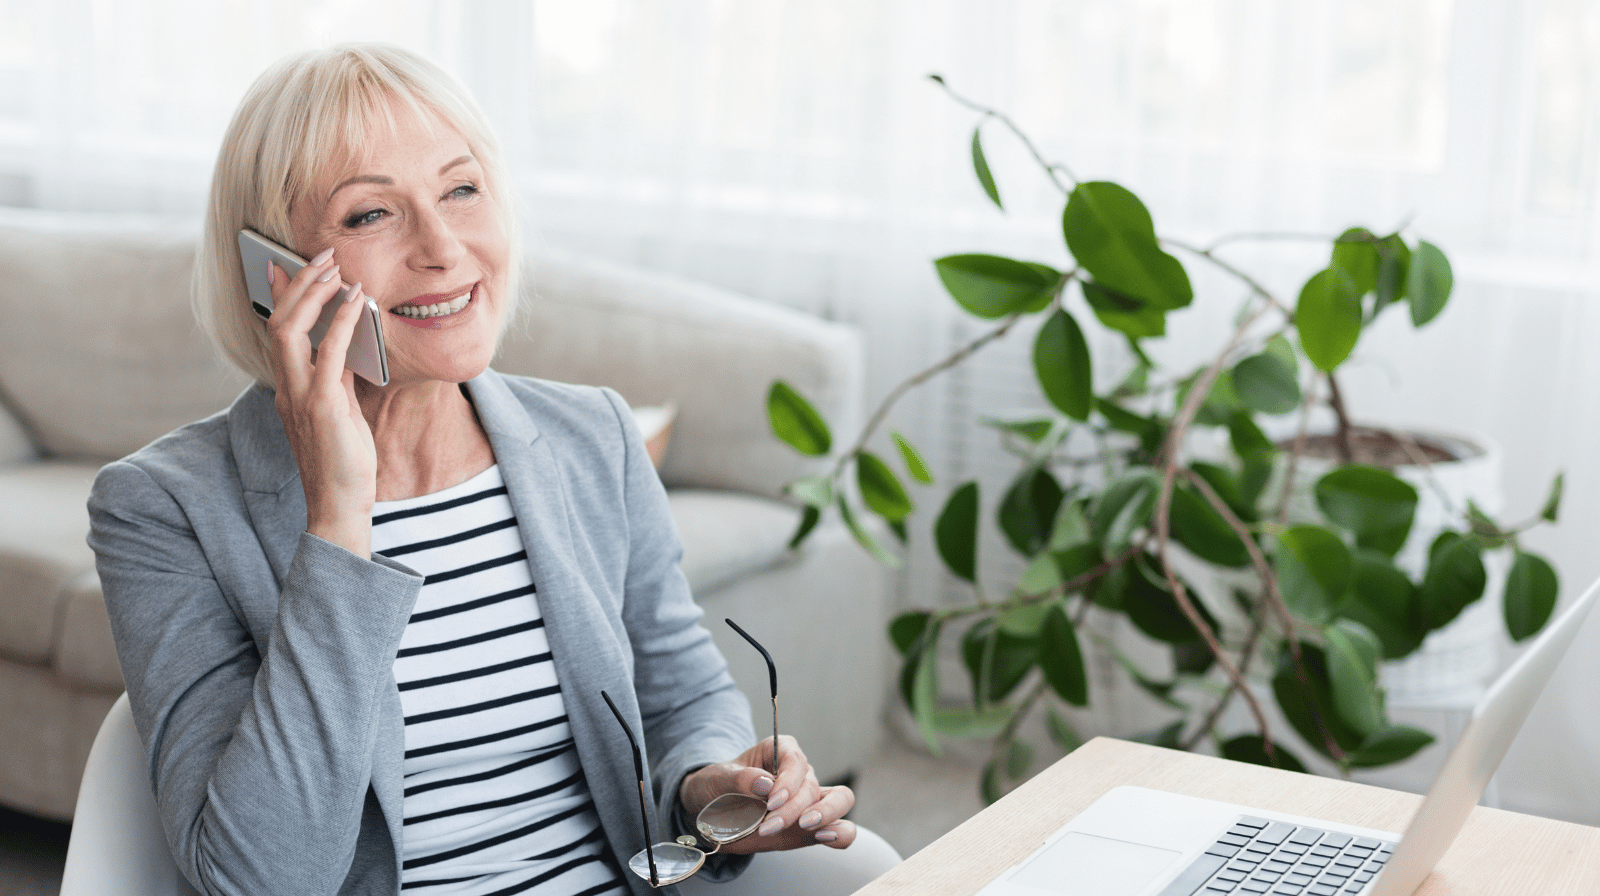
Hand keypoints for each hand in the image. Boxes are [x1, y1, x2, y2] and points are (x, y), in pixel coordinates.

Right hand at [264, 248, 376, 554]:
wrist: (340, 506)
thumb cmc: (344, 463)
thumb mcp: (341, 412)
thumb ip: (339, 379)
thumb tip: (349, 345)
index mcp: (289, 389)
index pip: (278, 331)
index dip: (280, 295)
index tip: (285, 264)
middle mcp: (287, 389)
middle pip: (278, 322)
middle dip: (299, 284)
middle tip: (322, 256)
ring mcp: (300, 396)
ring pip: (291, 330)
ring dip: (314, 293)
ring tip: (336, 268)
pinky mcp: (322, 406)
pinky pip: (328, 354)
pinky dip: (342, 321)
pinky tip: (358, 301)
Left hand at [679, 736, 856, 851]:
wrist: (712, 809)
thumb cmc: (717, 786)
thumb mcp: (718, 778)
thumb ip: (739, 779)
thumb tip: (765, 783)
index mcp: (780, 750)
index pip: (795, 761)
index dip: (787, 782)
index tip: (771, 802)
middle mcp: (800, 772)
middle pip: (812, 785)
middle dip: (794, 807)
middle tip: (770, 825)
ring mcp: (810, 799)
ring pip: (839, 800)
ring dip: (825, 815)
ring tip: (805, 827)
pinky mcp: (813, 825)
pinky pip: (839, 827)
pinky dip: (840, 833)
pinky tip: (828, 838)